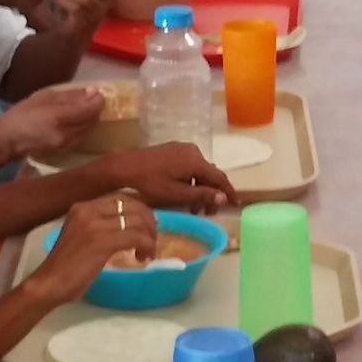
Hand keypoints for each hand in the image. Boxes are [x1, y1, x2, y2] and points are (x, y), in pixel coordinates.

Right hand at [0, 84, 105, 156]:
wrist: (8, 140)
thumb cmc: (22, 114)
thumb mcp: (44, 97)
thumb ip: (69, 95)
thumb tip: (92, 92)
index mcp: (59, 118)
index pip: (89, 110)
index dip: (98, 100)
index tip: (99, 92)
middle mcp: (66, 134)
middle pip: (92, 121)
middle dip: (95, 109)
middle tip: (91, 98)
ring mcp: (66, 145)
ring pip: (89, 130)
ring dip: (90, 118)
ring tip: (83, 108)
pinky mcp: (65, 151)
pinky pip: (81, 137)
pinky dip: (83, 127)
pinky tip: (76, 120)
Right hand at [28, 195, 157, 304]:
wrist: (49, 283)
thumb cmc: (65, 266)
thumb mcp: (81, 236)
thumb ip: (100, 226)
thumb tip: (130, 226)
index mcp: (82, 207)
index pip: (121, 198)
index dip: (139, 210)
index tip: (147, 226)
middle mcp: (88, 209)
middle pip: (132, 205)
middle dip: (148, 221)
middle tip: (152, 240)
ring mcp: (95, 224)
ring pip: (137, 221)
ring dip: (149, 237)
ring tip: (148, 252)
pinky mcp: (103, 241)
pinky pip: (136, 237)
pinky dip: (146, 246)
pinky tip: (142, 258)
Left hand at [107, 141, 235, 211]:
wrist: (125, 166)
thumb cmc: (150, 182)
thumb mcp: (177, 193)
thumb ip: (202, 195)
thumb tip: (224, 198)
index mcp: (196, 160)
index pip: (220, 177)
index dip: (229, 192)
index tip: (236, 204)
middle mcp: (193, 151)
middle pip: (209, 174)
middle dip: (211, 194)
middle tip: (208, 213)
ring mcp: (182, 148)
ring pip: (198, 171)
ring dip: (199, 189)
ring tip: (194, 208)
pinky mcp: (172, 150)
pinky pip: (189, 166)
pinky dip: (190, 181)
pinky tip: (184, 194)